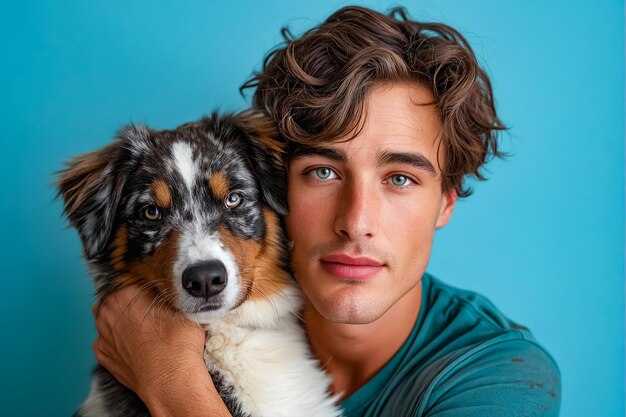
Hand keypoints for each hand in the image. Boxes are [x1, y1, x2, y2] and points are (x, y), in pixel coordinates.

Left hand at [92, 285, 206, 401]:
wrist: (171, 381)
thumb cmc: (178, 343)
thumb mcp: (182, 307)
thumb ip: (168, 293)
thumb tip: (168, 288)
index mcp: (125, 293)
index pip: (133, 280)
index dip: (147, 286)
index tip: (157, 293)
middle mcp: (108, 312)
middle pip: (117, 298)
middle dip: (132, 303)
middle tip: (151, 311)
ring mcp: (103, 335)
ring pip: (110, 319)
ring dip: (123, 321)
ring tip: (144, 329)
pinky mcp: (103, 355)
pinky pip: (108, 341)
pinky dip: (119, 341)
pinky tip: (136, 345)